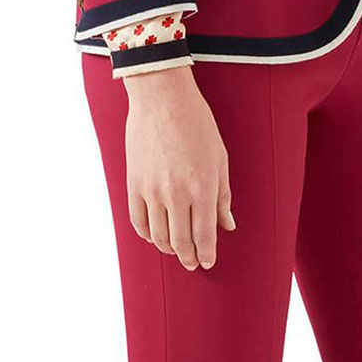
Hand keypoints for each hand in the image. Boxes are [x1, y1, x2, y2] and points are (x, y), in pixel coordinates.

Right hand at [123, 66, 233, 268]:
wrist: (162, 98)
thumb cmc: (197, 124)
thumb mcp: (220, 159)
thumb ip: (223, 196)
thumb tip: (228, 225)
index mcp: (203, 188)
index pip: (205, 236)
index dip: (206, 254)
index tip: (207, 262)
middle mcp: (176, 194)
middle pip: (180, 242)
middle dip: (188, 257)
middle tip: (192, 262)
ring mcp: (152, 191)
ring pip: (158, 236)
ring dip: (168, 248)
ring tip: (176, 250)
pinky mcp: (133, 184)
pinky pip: (138, 220)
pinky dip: (146, 234)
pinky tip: (155, 236)